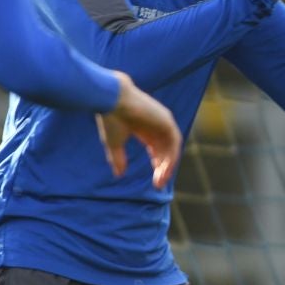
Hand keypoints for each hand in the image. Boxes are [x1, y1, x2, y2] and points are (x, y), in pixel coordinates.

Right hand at [96, 71, 182, 188]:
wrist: (111, 100)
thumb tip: (119, 175)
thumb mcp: (114, 143)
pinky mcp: (166, 120)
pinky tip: (165, 169)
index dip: (158, 165)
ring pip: (172, 148)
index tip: (155, 181)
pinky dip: (172, 156)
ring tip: (161, 180)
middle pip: (166, 150)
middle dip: (164, 168)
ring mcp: (163, 122)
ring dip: (169, 165)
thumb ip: (118, 158)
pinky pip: (175, 142)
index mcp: (145, 129)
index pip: (157, 150)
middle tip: (158, 184)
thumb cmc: (110, 119)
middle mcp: (156, 126)